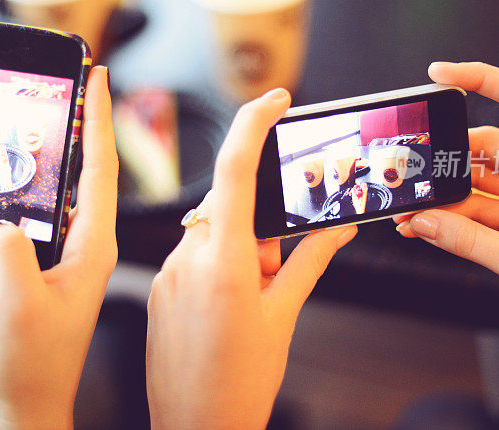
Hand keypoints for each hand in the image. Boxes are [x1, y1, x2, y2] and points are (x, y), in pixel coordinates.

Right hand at [0, 66, 117, 427]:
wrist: (25, 407)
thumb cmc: (35, 365)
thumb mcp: (20, 303)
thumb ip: (9, 252)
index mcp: (92, 247)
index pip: (101, 168)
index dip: (98, 118)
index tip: (97, 77)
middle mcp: (78, 247)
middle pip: (59, 180)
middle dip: (30, 147)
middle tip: (19, 111)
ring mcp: (54, 260)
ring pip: (18, 210)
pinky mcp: (30, 274)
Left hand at [146, 88, 356, 428]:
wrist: (195, 429)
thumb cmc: (240, 384)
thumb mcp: (284, 316)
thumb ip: (310, 261)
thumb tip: (339, 231)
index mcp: (224, 260)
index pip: (237, 169)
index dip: (255, 123)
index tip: (275, 101)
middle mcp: (188, 257)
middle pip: (229, 205)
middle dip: (257, 225)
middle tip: (270, 274)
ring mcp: (168, 273)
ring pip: (210, 232)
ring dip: (236, 251)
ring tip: (248, 303)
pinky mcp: (158, 288)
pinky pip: (192, 255)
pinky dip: (216, 266)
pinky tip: (225, 309)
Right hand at [394, 62, 498, 360]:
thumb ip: (472, 243)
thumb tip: (423, 221)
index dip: (485, 79)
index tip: (441, 75)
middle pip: (489, 147)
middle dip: (446, 159)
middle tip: (410, 169)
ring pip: (478, 183)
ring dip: (443, 197)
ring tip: (410, 209)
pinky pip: (478, 213)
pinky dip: (451, 220)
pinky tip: (424, 227)